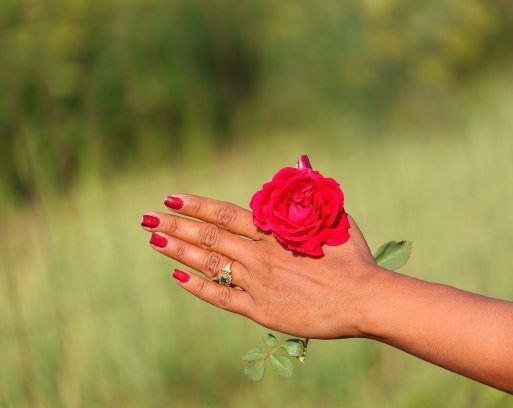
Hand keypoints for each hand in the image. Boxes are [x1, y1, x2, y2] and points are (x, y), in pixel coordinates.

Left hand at [141, 194, 383, 338]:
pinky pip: (221, 297)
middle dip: (175, 225)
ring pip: (209, 264)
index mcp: (275, 232)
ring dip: (179, 250)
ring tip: (154, 240)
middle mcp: (259, 256)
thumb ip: (312, 191)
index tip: (171, 198)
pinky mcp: (261, 310)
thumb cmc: (354, 258)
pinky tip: (178, 276)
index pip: (225, 214)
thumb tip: (302, 160)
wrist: (365, 299)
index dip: (196, 205)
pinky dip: (198, 287)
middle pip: (208, 236)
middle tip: (146, 219)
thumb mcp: (335, 217)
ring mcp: (257, 283)